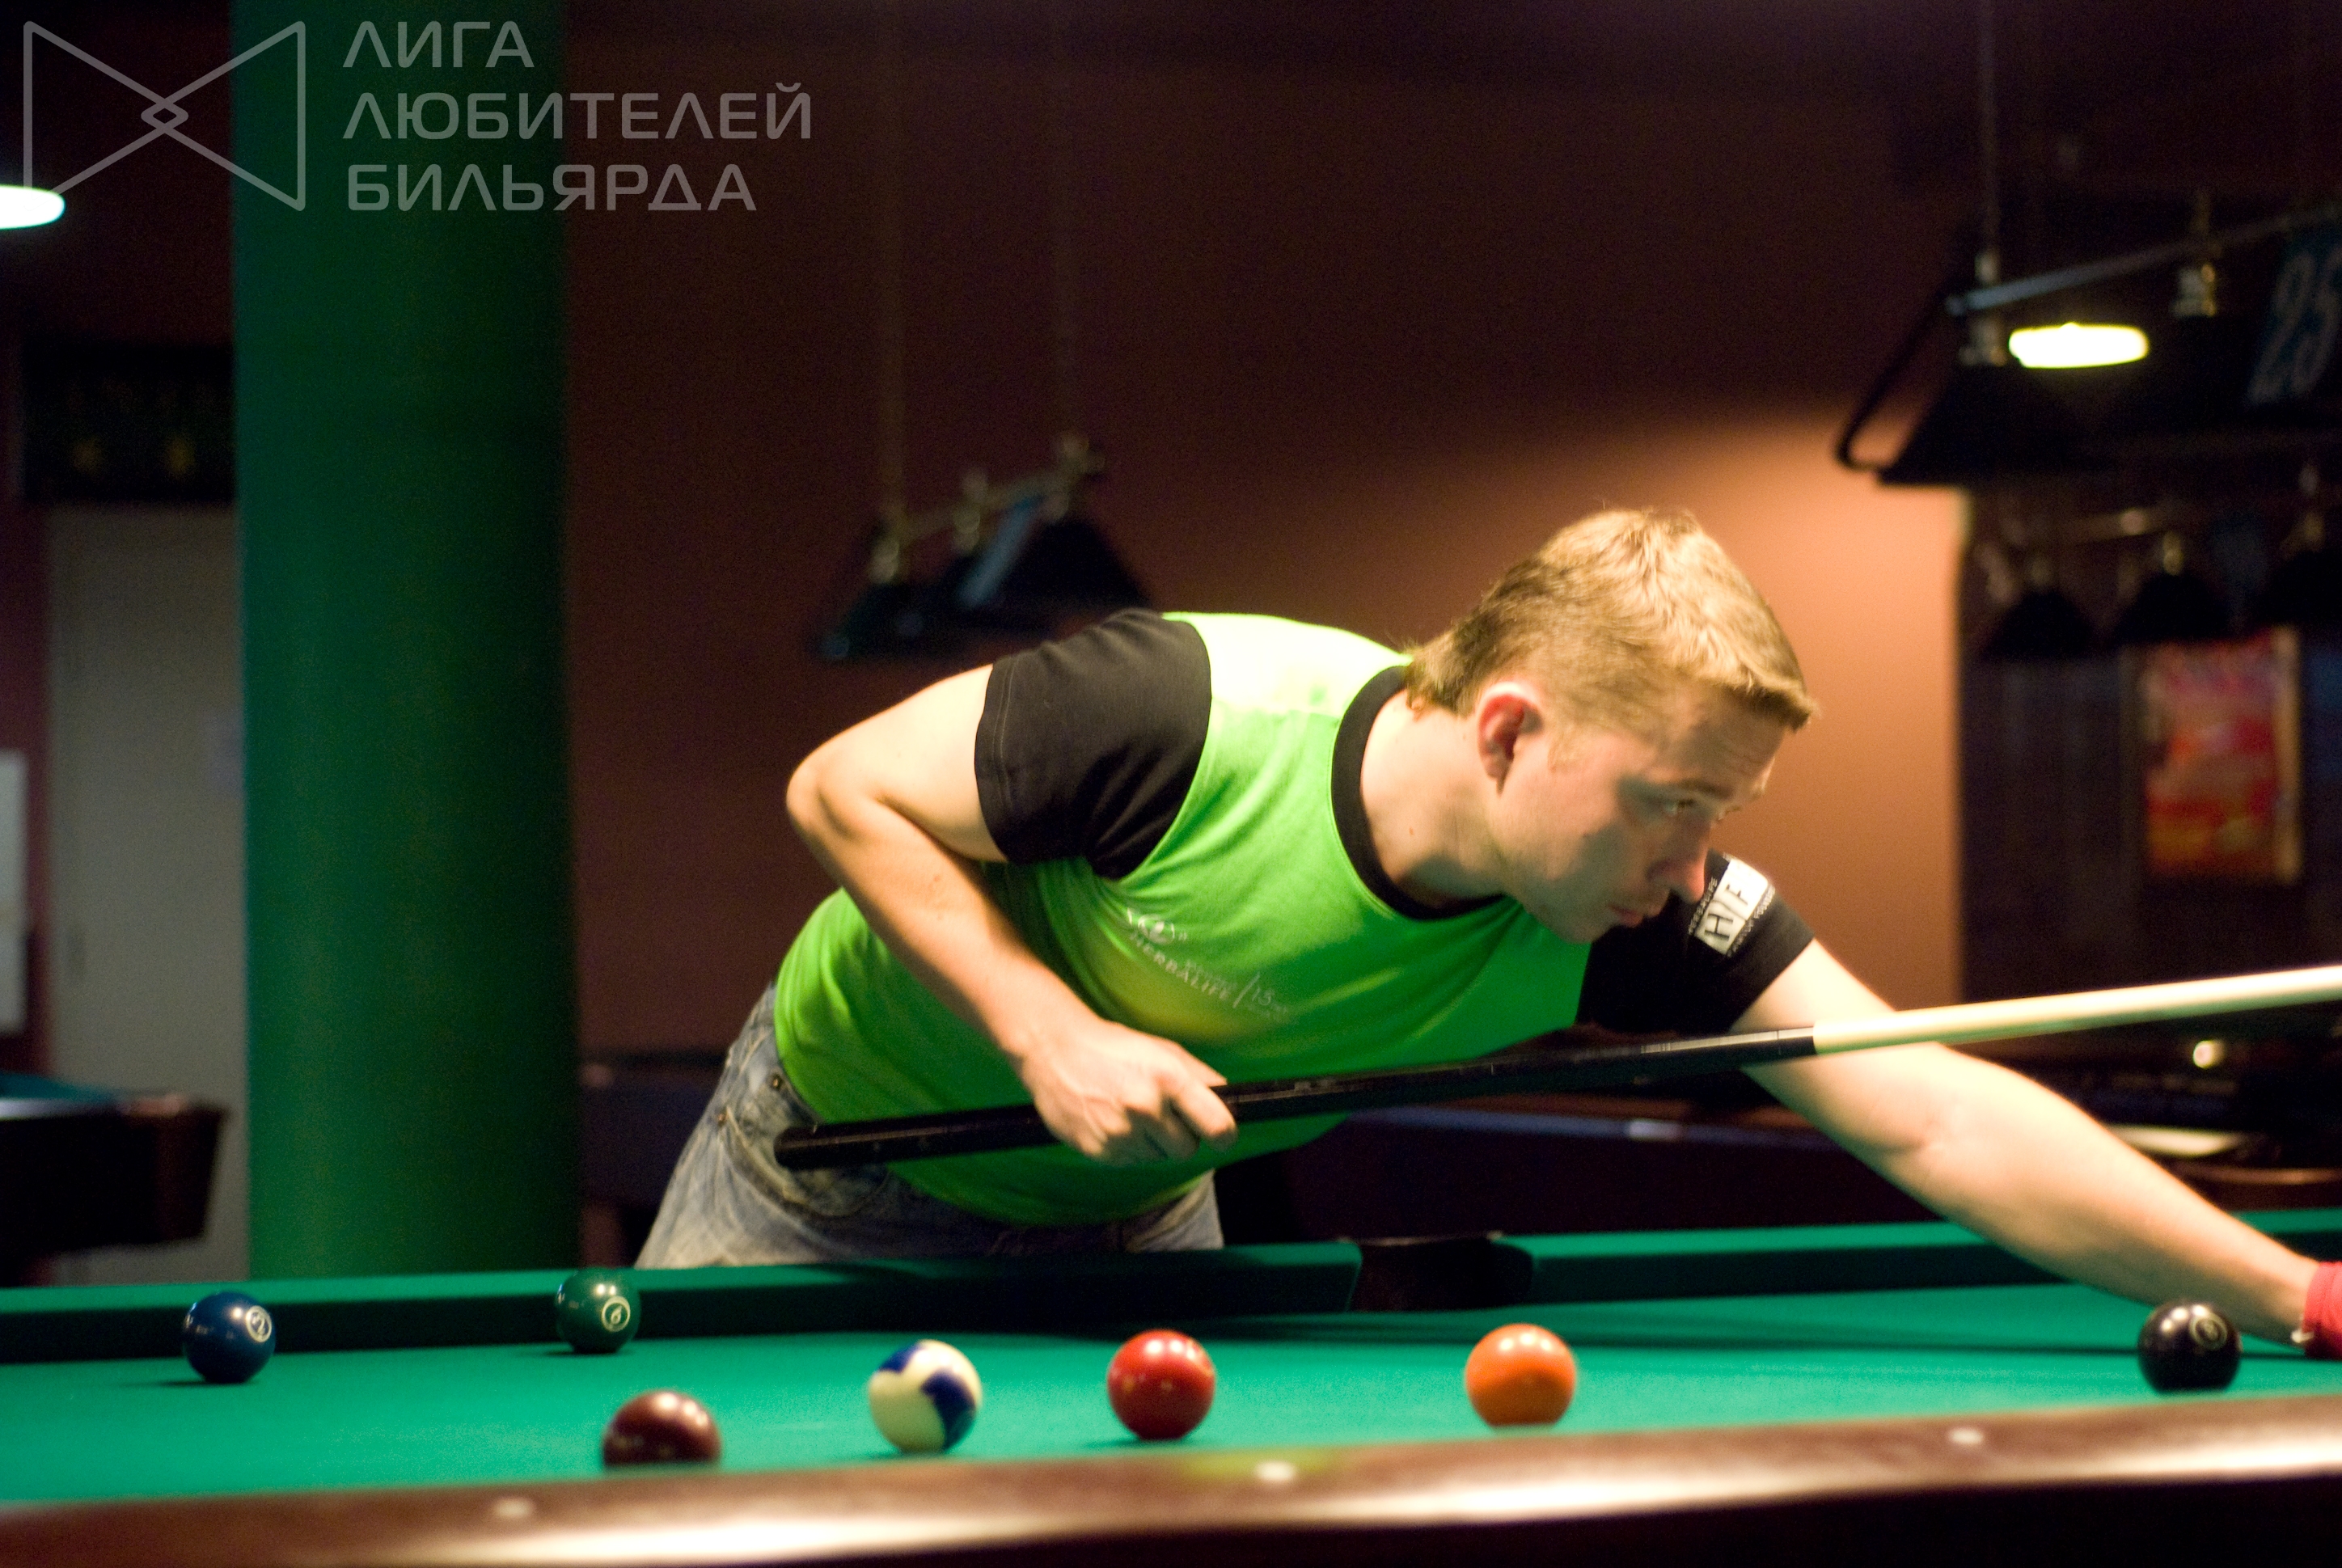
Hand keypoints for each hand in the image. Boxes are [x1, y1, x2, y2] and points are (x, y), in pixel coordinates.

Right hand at [1012, 1021, 1239, 1165]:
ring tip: (1129, 1112)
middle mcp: (1146, 1108)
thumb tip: (1230, 1104)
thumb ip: (1201, 1078)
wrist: (1055, 1051)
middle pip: (1187, 1149)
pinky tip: (1111, 1120)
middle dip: (1181, 1136)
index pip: (1218, 1127)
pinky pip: (1130, 1161)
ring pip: (1158, 1157)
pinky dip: (1126, 1146)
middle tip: (1162, 1115)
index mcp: (1169, 1079)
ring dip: (1151, 1141)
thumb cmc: (1114, 1048)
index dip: (1224, 1135)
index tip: (1221, 1135)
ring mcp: (1120, 1133)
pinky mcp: (1099, 1151)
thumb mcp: (1164, 1051)